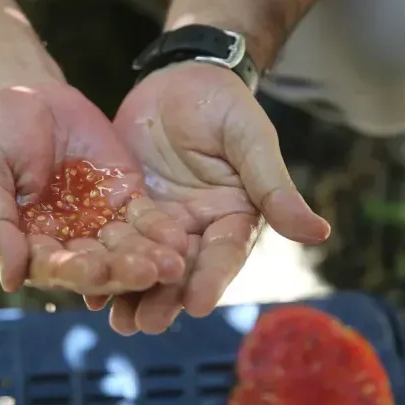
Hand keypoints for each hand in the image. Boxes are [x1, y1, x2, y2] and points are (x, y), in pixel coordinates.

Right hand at [0, 74, 188, 295]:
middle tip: (148, 273)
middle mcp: (69, 244)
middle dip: (123, 271)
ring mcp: (101, 223)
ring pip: (128, 248)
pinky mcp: (126, 199)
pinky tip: (179, 240)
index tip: (96, 272)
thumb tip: (10, 280)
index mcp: (32, 247)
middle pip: (99, 265)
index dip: (76, 271)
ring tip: (172, 264)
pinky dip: (162, 231)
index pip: (56, 268)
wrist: (25, 93)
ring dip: (149, 258)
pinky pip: (147, 219)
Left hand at [93, 62, 329, 333]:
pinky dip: (102, 262)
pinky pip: (114, 241)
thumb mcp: (251, 140)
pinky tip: (84, 284)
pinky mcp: (126, 210)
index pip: (222, 255)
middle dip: (164, 299)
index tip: (198, 304)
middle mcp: (196, 229)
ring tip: (115, 321)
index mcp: (231, 218)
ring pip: (145, 264)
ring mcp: (159, 223)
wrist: (181, 79)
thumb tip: (320, 233)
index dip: (211, 279)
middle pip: (180, 271)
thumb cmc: (225, 105)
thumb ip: (274, 188)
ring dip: (130, 293)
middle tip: (146, 326)